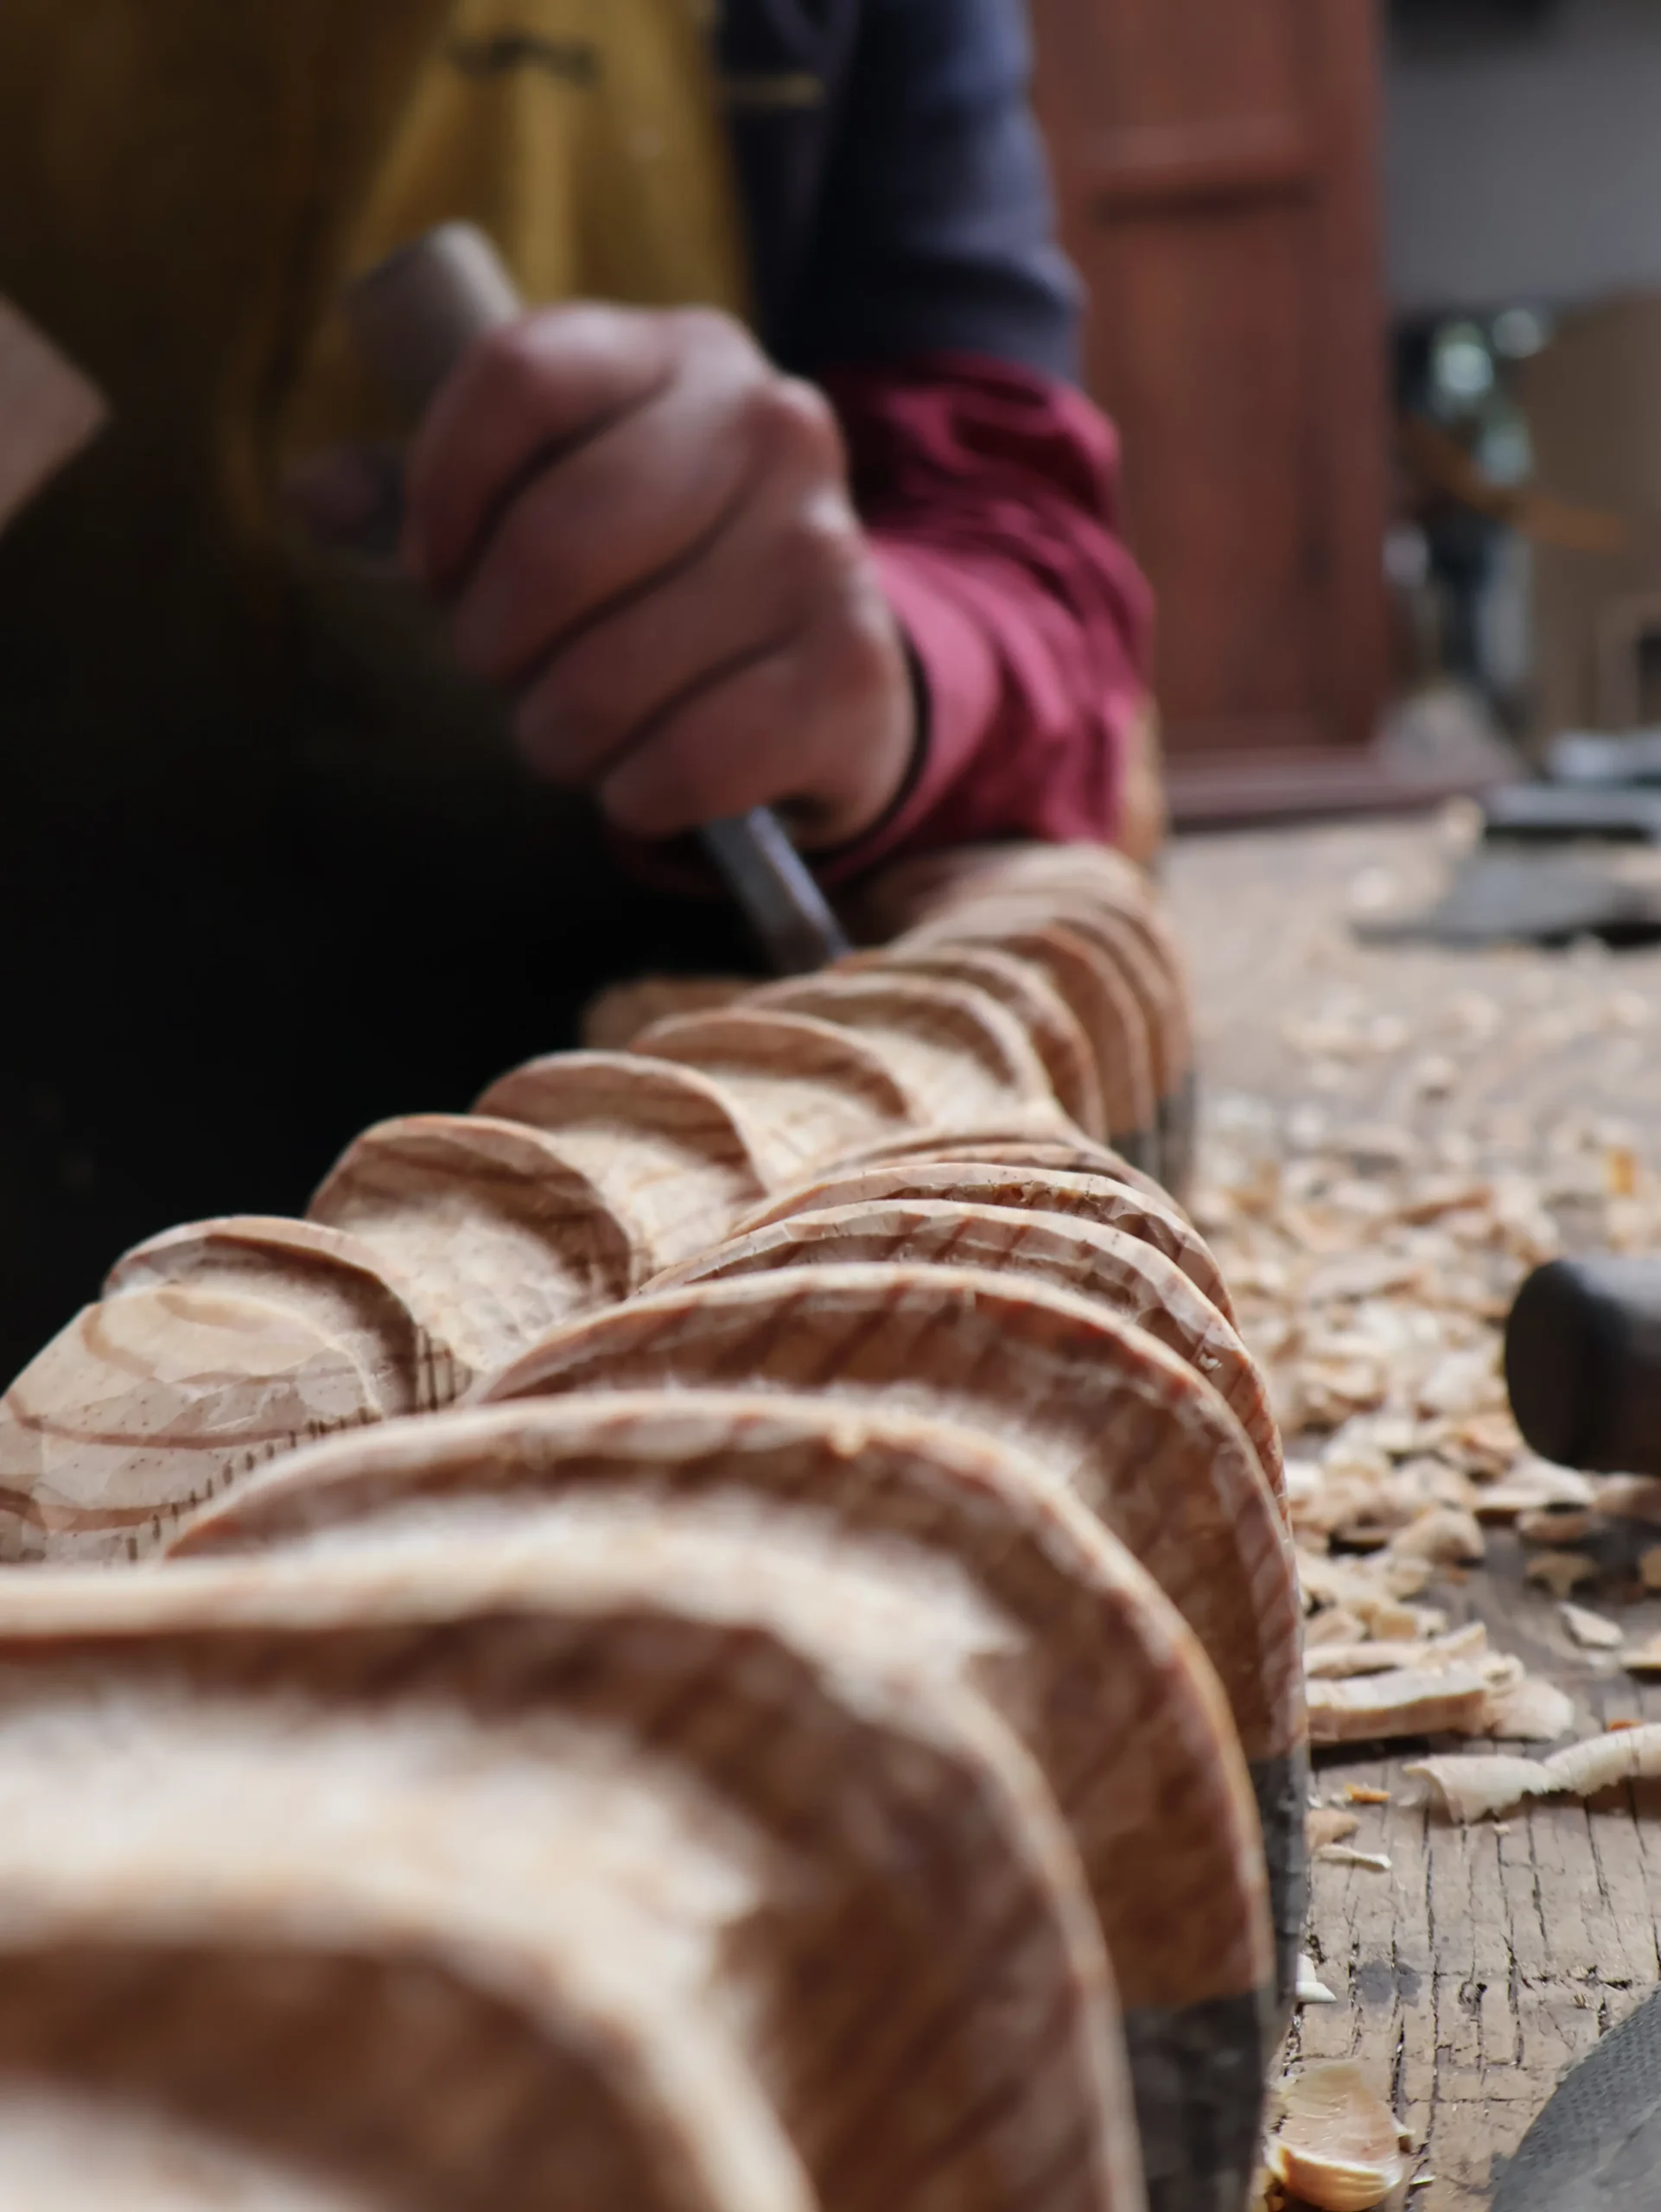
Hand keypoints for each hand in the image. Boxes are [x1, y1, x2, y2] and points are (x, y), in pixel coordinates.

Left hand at [401, 304, 916, 846]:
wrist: (824, 668)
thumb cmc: (657, 576)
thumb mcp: (555, 498)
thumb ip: (431, 493)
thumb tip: (311, 497)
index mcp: (681, 353)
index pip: (521, 375)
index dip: (441, 486)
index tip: (432, 566)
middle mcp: (771, 426)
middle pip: (561, 535)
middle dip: (495, 637)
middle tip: (501, 670)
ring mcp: (825, 548)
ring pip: (617, 669)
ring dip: (561, 733)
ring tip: (572, 733)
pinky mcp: (851, 672)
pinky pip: (696, 756)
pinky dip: (639, 793)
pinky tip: (640, 782)